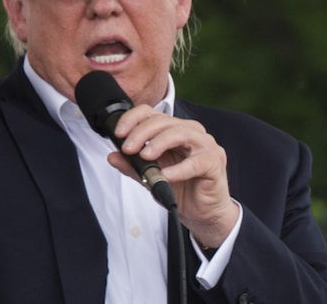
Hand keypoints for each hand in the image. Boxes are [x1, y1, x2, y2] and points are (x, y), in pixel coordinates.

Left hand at [108, 105, 238, 248]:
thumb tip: (112, 156)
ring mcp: (205, 145)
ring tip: (145, 156)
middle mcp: (190, 131)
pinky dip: (178, 169)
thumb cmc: (181, 188)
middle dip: (141, 133)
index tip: (119, 133)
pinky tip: (165, 176)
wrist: (202, 213)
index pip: (151, 113)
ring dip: (159, 143)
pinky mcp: (214, 162)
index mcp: (174, 129)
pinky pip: (196, 162)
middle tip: (128, 148)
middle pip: (163, 122)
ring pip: (180, 133)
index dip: (133, 119)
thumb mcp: (151, 177)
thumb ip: (133, 166)